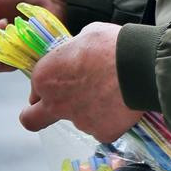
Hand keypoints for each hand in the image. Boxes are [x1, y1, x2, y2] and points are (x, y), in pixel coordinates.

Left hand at [19, 22, 141, 142]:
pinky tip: (122, 104)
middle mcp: (55, 103)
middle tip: (52, 109)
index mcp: (45, 77)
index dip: (48, 83)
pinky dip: (110, 119)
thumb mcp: (84, 36)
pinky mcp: (102, 134)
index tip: (61, 79)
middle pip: (32, 119)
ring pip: (78, 120)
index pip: (36, 87)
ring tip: (111, 93)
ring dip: (88, 110)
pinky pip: (103, 128)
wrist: (139, 65)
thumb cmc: (109, 44)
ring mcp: (79, 122)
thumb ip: (73, 53)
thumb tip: (78, 57)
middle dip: (36, 116)